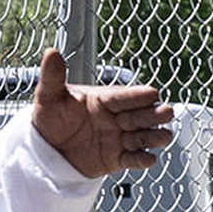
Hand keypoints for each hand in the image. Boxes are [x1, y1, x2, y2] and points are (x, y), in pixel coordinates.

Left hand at [27, 46, 173, 180]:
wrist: (46, 149)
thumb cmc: (50, 117)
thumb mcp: (48, 97)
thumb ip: (53, 77)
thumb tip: (51, 51)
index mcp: (104, 99)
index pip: (123, 96)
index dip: (137, 96)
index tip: (153, 93)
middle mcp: (116, 117)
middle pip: (141, 115)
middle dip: (154, 114)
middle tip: (166, 112)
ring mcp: (118, 138)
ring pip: (143, 137)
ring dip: (155, 137)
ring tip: (164, 137)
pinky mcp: (117, 159)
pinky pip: (132, 160)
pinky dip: (142, 160)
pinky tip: (149, 159)